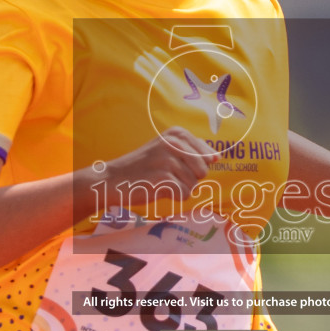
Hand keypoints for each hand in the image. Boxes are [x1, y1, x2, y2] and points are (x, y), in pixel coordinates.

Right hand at [100, 126, 215, 209]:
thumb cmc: (143, 167)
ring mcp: (168, 160)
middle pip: (203, 170)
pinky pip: (185, 194)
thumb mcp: (166, 150)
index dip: (194, 166)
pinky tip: (158, 190)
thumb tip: (217, 157)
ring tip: (160, 181)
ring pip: (194, 184)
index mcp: (177, 133)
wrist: (113, 179)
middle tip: (166, 175)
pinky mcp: (163, 178)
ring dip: (179, 188)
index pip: (208, 155)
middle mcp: (174, 142)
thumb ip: (192, 150)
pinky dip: (174, 197)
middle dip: (189, 179)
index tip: (174, 165)